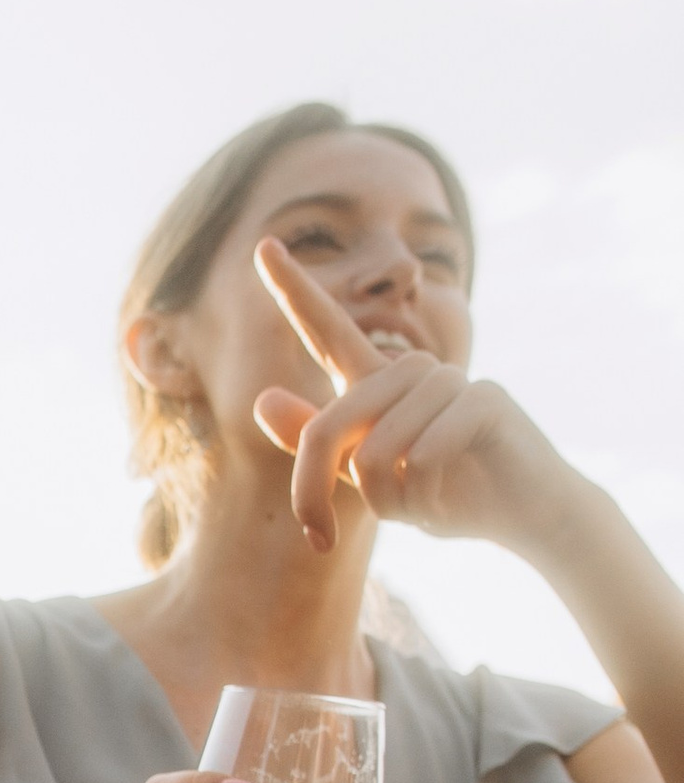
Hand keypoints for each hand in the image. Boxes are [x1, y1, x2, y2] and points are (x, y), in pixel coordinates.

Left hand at [252, 241, 574, 559]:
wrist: (521, 514)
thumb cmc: (447, 492)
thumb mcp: (369, 477)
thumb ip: (317, 441)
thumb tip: (260, 399)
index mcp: (377, 384)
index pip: (328, 331)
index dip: (295, 291)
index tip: (262, 245)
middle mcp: (410, 371)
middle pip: (331, 427)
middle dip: (316, 492)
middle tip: (320, 536)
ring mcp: (449, 379)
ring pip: (377, 451)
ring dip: (391, 498)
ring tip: (424, 500)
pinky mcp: (486, 398)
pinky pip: (425, 454)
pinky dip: (428, 493)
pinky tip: (454, 493)